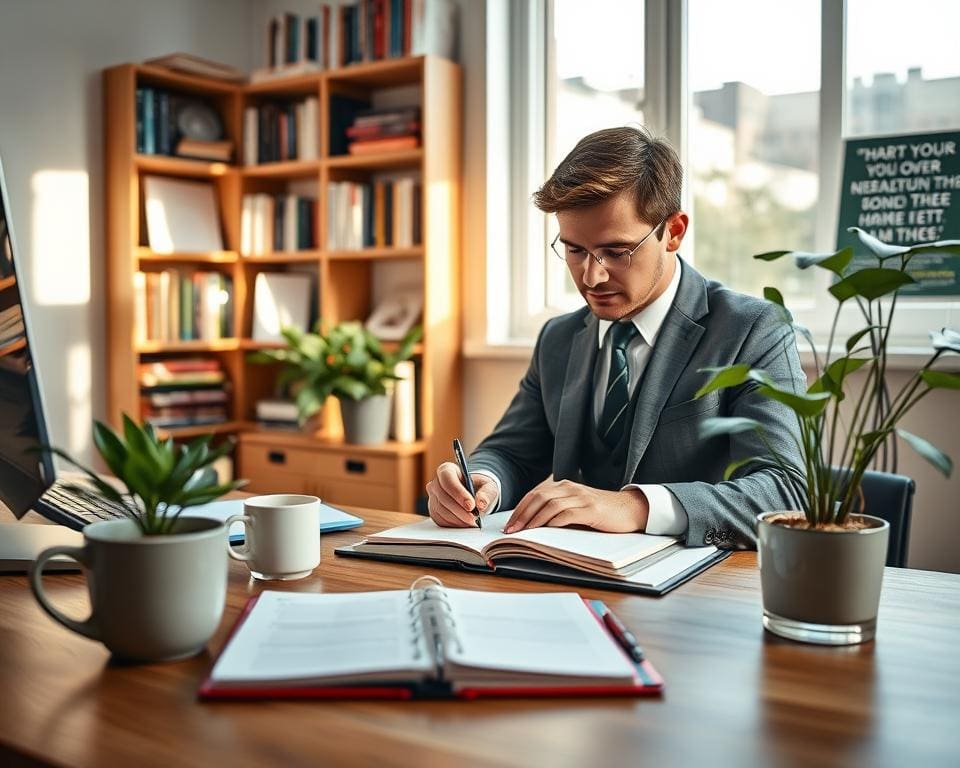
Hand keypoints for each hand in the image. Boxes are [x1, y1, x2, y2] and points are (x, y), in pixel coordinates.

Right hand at [426, 461, 499, 527]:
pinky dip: (454, 524)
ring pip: (441, 510)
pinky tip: (465, 523)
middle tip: (474, 518)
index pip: (447, 479)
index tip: (471, 505)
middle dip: (459, 510)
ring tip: (472, 522)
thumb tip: (481, 504)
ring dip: (458, 519)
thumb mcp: (488, 486)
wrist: (475, 497)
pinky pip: (440, 520)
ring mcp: (433, 498)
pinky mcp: (434, 512)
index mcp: (447, 470)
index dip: (458, 493)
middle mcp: (436, 483)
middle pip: (443, 497)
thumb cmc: (480, 488)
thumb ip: (487, 493)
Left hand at [504, 477, 648, 533]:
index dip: (519, 509)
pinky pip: (566, 514)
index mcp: (564, 486)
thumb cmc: (601, 512)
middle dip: (521, 514)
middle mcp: (570, 488)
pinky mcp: (591, 509)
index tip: (509, 524)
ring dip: (533, 520)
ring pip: (549, 505)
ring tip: (522, 533)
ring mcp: (581, 497)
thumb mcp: (576, 508)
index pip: (535, 494)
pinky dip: (553, 522)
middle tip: (510, 530)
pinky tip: (544, 531)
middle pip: (538, 498)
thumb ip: (558, 512)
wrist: (630, 509)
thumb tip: (533, 526)